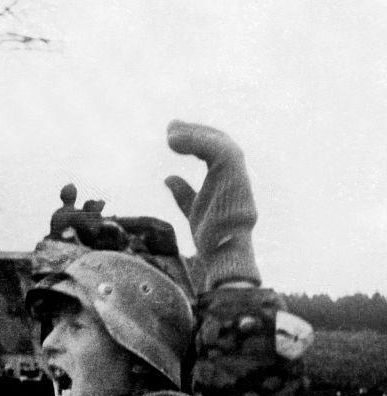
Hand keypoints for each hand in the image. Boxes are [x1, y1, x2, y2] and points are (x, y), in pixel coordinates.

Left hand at [165, 120, 260, 290]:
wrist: (224, 257)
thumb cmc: (212, 241)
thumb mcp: (193, 212)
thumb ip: (184, 193)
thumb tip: (169, 177)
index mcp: (229, 182)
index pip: (216, 153)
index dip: (196, 141)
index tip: (174, 136)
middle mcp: (237, 177)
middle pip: (220, 144)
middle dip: (196, 132)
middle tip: (171, 126)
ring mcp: (239, 177)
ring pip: (222, 144)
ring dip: (196, 134)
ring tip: (171, 132)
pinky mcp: (235, 178)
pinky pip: (220, 150)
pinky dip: (199, 141)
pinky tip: (177, 140)